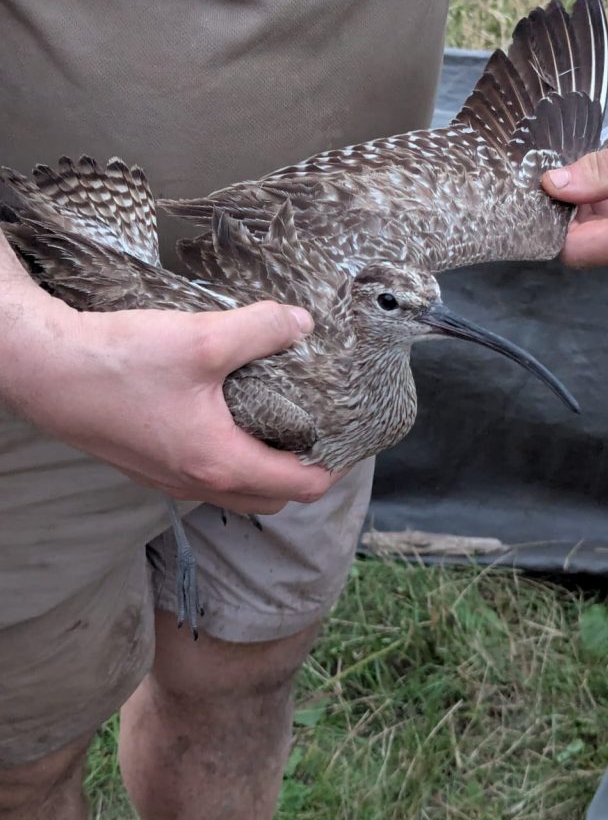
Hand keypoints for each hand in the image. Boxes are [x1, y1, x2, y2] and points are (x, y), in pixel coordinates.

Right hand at [4, 295, 339, 513]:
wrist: (46, 373)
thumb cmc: (120, 363)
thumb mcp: (202, 338)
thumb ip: (261, 329)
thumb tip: (302, 323)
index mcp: (220, 462)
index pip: (300, 487)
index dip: (334, 467)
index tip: (349, 439)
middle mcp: (196, 482)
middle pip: (271, 496)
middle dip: (302, 471)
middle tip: (317, 430)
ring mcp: (168, 478)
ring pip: (236, 489)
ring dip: (264, 467)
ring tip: (278, 421)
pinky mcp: (147, 464)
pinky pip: (205, 475)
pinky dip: (230, 458)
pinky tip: (227, 414)